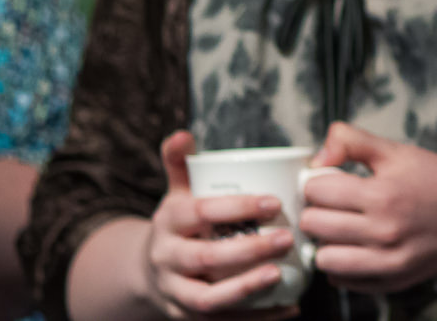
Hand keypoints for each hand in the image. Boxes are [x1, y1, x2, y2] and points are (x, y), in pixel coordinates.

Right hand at [143, 131, 299, 319]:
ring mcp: (174, 292)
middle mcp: (166, 259)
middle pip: (204, 258)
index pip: (201, 212)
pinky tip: (288, 308)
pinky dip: (255, 318)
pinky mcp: (186, 318)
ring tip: (280, 275)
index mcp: (169, 221)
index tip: (275, 203)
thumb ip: (181, 162)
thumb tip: (183, 134)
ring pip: (207, 299)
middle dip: (247, 251)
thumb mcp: (176, 191)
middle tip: (288, 238)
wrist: (148, 270)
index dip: (237, 208)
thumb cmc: (179, 222)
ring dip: (245, 289)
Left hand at [301, 122, 436, 291]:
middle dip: (318, 210)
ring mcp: (387, 262)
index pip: (316, 190)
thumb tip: (317, 158)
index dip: (319, 182)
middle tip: (336, 204)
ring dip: (326, 242)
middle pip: (313, 224)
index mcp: (384, 194)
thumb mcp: (398, 151)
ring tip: (343, 228)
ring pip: (322, 258)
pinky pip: (341, 280)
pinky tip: (358, 247)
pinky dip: (342, 265)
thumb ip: (352, 141)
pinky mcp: (390, 282)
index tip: (331, 182)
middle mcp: (384, 232)